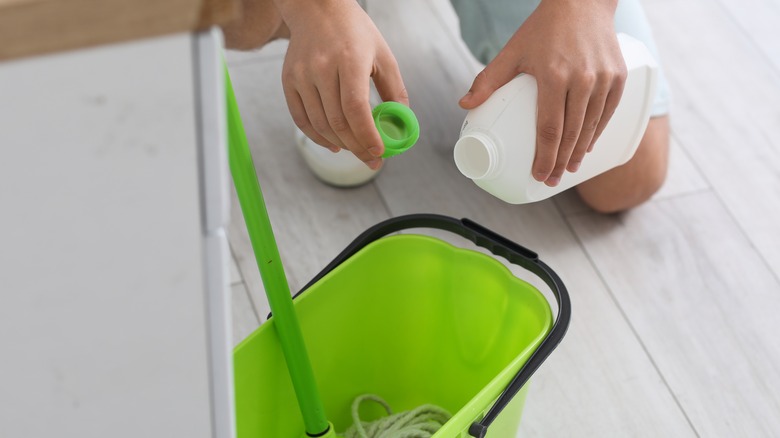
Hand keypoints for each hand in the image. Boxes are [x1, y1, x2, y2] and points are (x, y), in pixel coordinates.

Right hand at [276, 0, 408, 169]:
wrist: (317, 9)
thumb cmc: (354, 32)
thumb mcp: (383, 55)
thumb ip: (394, 90)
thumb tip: (401, 123)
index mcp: (349, 58)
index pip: (356, 107)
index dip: (367, 135)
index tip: (379, 152)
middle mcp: (321, 67)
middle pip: (338, 121)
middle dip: (358, 147)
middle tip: (372, 159)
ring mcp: (302, 75)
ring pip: (320, 125)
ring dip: (341, 144)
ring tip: (357, 150)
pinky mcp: (289, 81)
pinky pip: (301, 119)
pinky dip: (318, 138)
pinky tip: (334, 144)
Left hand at [458, 0, 625, 185]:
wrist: (582, 1)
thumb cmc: (543, 28)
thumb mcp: (513, 52)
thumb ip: (489, 80)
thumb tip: (464, 104)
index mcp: (553, 75)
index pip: (550, 128)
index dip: (545, 156)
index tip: (539, 174)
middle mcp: (581, 79)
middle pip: (571, 133)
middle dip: (561, 161)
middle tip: (553, 179)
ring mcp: (603, 78)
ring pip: (591, 126)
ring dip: (580, 152)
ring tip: (569, 169)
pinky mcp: (618, 76)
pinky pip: (608, 112)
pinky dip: (598, 132)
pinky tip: (588, 146)